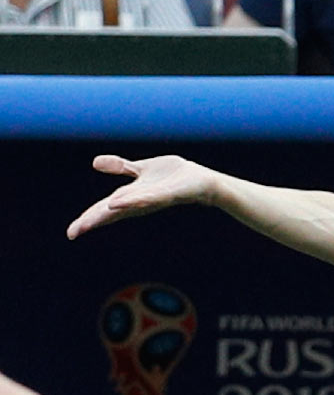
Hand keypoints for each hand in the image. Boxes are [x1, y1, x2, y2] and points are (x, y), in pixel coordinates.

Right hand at [67, 155, 216, 239]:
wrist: (201, 180)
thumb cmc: (173, 177)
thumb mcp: (141, 169)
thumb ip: (120, 167)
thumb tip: (95, 162)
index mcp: (131, 197)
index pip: (104, 210)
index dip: (88, 219)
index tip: (71, 232)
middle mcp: (140, 201)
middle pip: (112, 212)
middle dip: (93, 221)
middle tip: (74, 232)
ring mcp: (154, 199)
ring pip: (128, 206)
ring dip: (110, 211)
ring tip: (92, 218)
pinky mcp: (168, 194)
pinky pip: (150, 197)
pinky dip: (133, 200)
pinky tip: (118, 202)